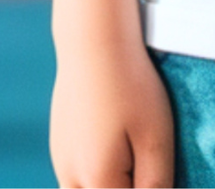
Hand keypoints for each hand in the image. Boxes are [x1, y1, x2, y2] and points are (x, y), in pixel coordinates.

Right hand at [49, 42, 173, 187]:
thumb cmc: (131, 87)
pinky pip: (75, 177)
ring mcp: (60, 160)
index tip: (153, 165)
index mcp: (97, 180)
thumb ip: (155, 184)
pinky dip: (95, 175)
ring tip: (130, 160)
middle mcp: (70, 176)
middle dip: (124, 186)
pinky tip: (114, 148)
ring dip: (108, 183)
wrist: (95, 41)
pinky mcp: (59, 145)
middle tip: (143, 161)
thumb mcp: (155, 138)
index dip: (147, 188)